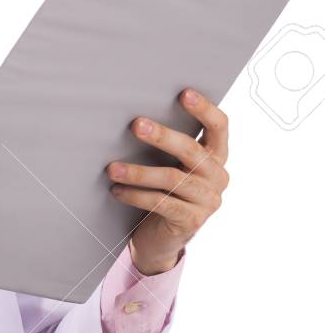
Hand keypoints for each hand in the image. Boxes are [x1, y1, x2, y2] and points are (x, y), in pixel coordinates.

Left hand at [105, 87, 229, 274]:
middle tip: (136, 125)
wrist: (162, 238)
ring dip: (138, 172)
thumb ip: (168, 147)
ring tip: (112, 168)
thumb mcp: (172, 167)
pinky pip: (161, 203)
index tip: (184, 93)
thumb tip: (136, 120)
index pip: (219, 127)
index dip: (204, 109)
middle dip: (162, 136)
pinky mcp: (191, 220)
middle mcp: (218, 177)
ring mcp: (207, 201)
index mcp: (216, 157)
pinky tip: (117, 190)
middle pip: (191, 151)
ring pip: (172, 179)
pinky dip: (136, 195)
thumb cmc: (164, 193)